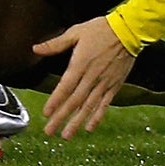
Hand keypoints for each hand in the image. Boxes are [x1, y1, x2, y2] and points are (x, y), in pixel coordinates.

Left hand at [34, 16, 135, 138]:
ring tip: (66, 135)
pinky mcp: (114, 86)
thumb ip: (55, 44)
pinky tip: (89, 128)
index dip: (55, 101)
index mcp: (80, 64)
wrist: (128, 31)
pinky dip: (97, 117)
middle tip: (50, 131)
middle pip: (74, 101)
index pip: (65, 87)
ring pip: (88, 107)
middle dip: (61, 118)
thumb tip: (36, 48)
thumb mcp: (75, 32)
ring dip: (76, 122)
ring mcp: (104, 83)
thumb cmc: (100, 30)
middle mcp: (91, 77)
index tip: (46, 113)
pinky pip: (104, 104)